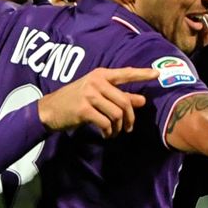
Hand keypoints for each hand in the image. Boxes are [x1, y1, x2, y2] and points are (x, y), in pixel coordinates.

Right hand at [38, 67, 158, 137]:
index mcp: (100, 75)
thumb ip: (120, 96)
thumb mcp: (97, 95)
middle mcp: (96, 82)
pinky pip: (106, 123)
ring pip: (116, 114)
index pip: (125, 73)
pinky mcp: (84, 109)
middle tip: (128, 128)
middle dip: (130, 118)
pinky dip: (109, 132)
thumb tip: (143, 100)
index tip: (157, 73)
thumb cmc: (75, 101)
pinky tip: (106, 134)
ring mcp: (89, 95)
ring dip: (118, 128)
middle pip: (124, 101)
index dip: (142, 74)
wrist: (50, 110)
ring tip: (114, 133)